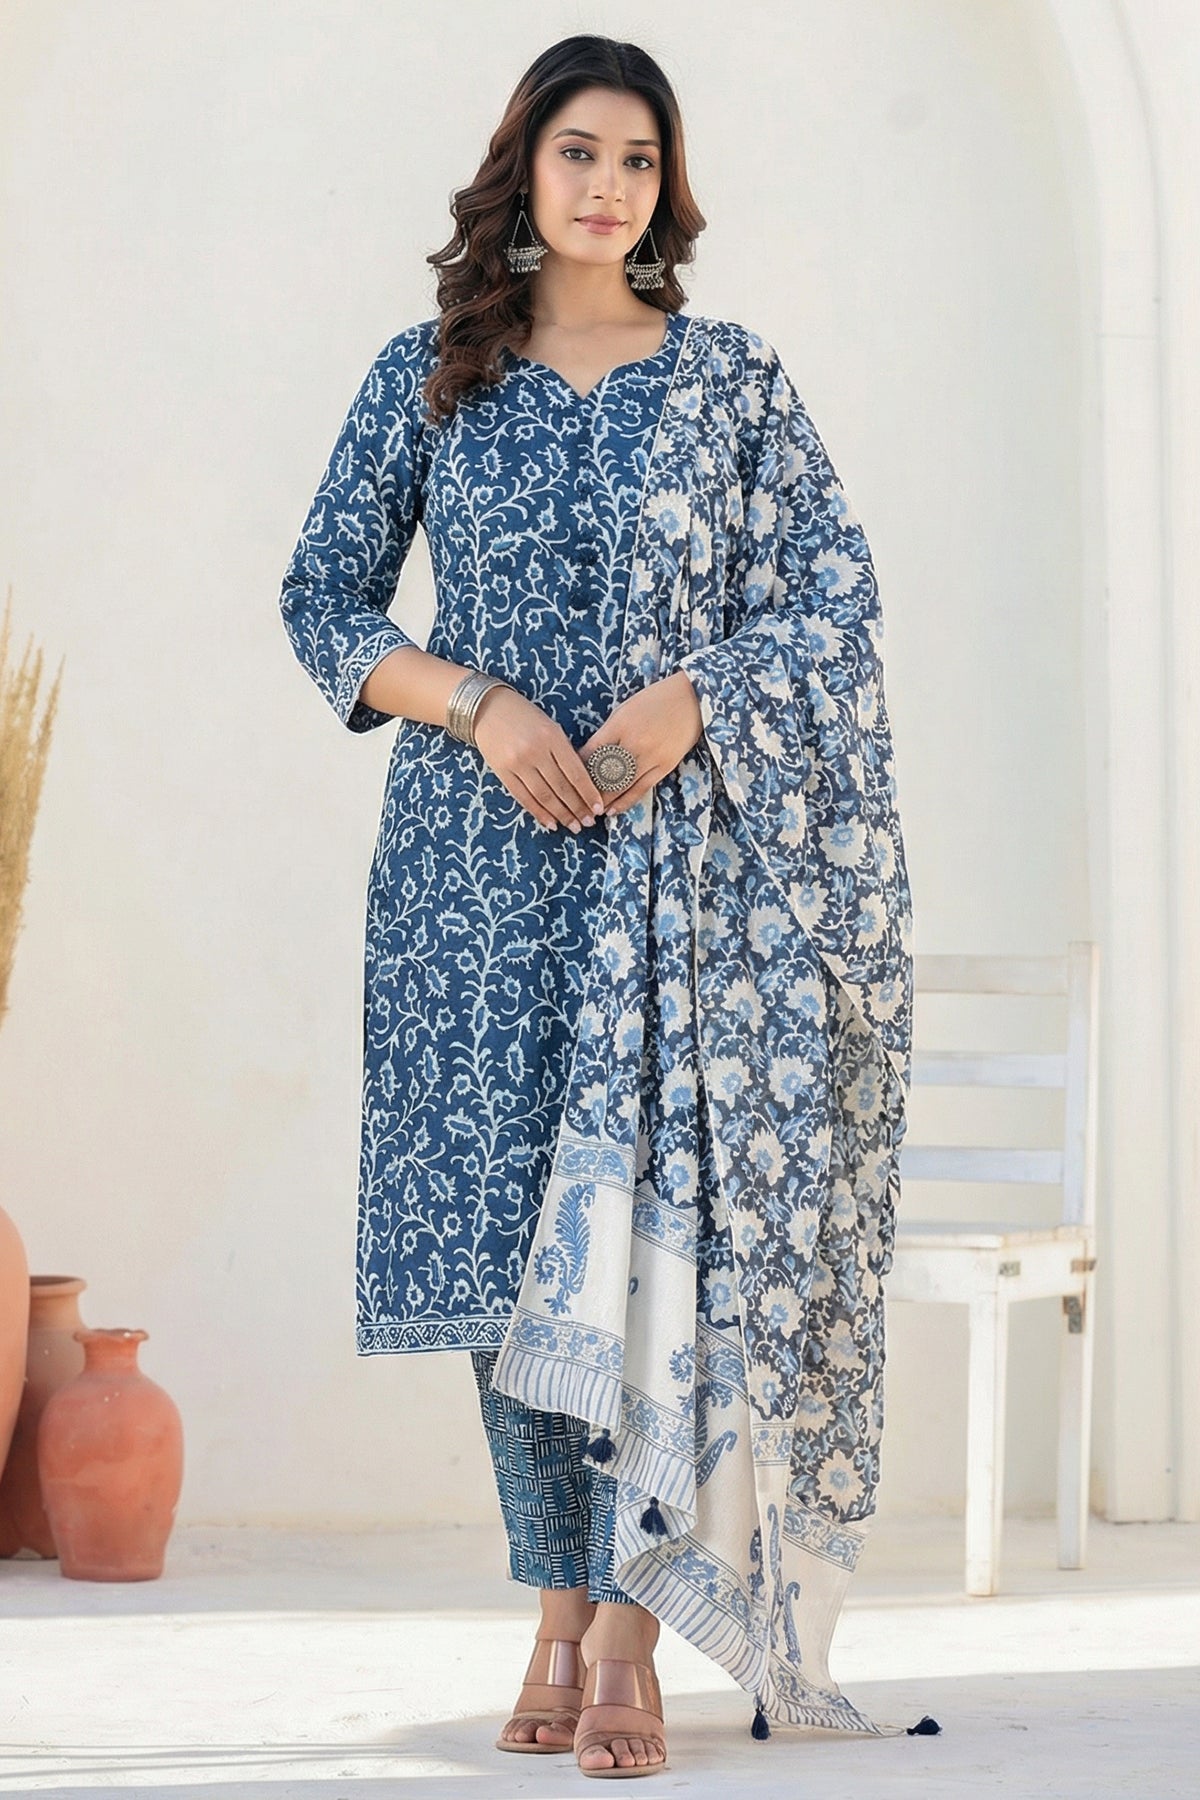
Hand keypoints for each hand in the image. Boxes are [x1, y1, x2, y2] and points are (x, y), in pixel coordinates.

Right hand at [473, 685, 607, 831]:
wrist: (487, 708)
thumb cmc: (525, 716)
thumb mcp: (550, 726)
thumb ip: (564, 751)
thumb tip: (581, 783)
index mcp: (552, 737)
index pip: (575, 772)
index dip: (588, 793)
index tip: (598, 808)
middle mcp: (535, 751)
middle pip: (561, 787)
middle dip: (577, 808)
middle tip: (588, 823)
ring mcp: (517, 763)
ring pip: (544, 796)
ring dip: (560, 814)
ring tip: (573, 826)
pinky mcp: (502, 772)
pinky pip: (523, 797)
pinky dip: (538, 813)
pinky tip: (550, 823)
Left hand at [577, 671, 703, 818]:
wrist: (693, 698)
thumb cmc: (655, 700)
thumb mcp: (625, 710)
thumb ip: (608, 733)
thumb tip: (588, 756)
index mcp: (620, 725)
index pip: (591, 752)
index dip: (576, 769)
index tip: (564, 780)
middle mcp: (634, 743)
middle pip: (603, 773)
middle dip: (586, 791)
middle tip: (572, 805)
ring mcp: (651, 757)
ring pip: (620, 786)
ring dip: (603, 801)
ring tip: (589, 813)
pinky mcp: (665, 766)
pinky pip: (641, 789)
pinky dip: (625, 802)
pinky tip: (612, 810)